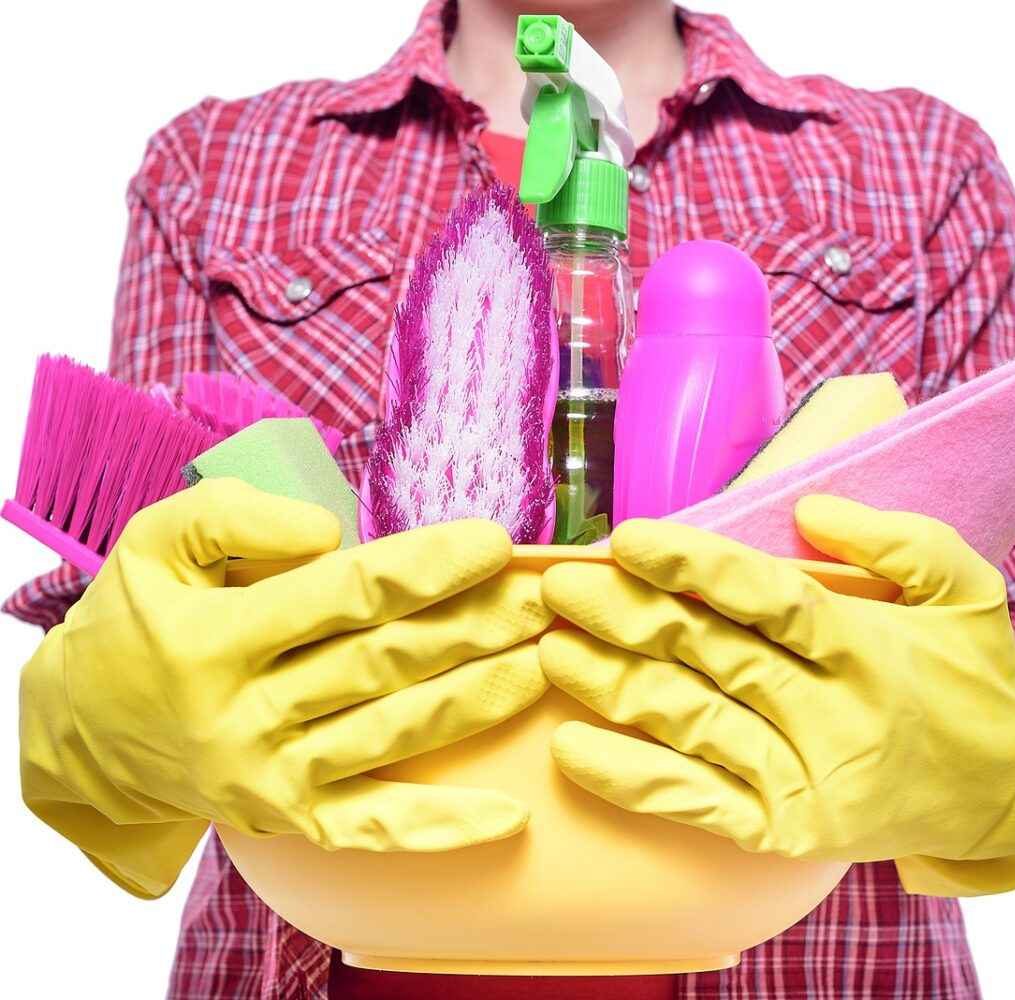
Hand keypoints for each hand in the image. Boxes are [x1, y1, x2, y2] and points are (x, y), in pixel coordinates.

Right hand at [21, 479, 552, 895]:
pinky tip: (508, 815)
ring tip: (548, 662)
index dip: (427, 568)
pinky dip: (439, 826)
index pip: (345, 594)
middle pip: (386, 663)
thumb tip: (331, 535)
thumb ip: (234, 519)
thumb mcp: (152, 545)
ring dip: (479, 698)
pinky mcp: (289, 817)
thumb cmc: (132, 627)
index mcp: (215, 638)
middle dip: (476, 626)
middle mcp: (246, 713)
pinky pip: (372, 827)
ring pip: (395, 732)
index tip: (494, 542)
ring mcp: (272, 775)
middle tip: (547, 599)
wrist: (78, 738)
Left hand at [539, 496, 1014, 895]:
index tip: (625, 538)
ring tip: (548, 650)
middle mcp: (832, 715)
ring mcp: (805, 778)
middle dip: (626, 618)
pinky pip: (698, 804)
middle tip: (556, 587)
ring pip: (690, 723)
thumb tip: (810, 507)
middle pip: (711, 656)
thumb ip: (895, 541)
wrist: (1011, 792)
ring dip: (612, 687)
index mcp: (868, 648)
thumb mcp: (966, 589)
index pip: (768, 598)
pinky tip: (572, 750)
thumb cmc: (976, 678)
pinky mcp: (785, 830)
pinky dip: (634, 781)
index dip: (694, 567)